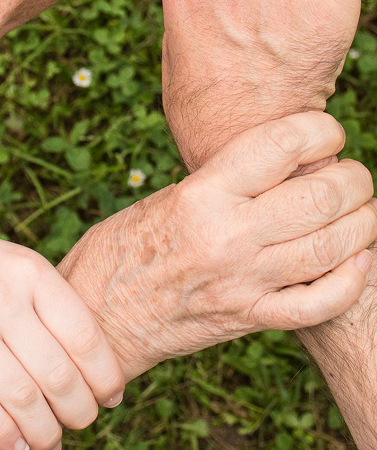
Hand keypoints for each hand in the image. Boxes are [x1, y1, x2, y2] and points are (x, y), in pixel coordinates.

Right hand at [0, 205, 124, 449]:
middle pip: (58, 373)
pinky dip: (4, 435)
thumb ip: (49, 302)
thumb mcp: (14, 264)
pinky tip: (16, 445)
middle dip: (80, 410)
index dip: (105, 374)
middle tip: (84, 422)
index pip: (84, 335)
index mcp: (30, 271)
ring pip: (22, 398)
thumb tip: (93, 358)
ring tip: (52, 444)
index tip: (112, 396)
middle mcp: (1, 298)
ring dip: (45, 432)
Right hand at [58, 112, 375, 379]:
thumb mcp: (166, 198)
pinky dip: (350, 280)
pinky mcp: (249, 319)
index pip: (280, 145)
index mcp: (201, 194)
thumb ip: (223, 182)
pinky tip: (358, 260)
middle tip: (354, 175)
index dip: (320, 130)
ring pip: (331, 247)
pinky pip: (318, 303)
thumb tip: (282, 164)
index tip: (328, 132)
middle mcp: (226, 235)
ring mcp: (242, 282)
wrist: (98, 317)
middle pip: (320, 196)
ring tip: (362, 210)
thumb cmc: (122, 248)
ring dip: (362, 223)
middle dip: (354, 179)